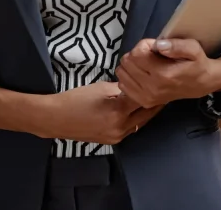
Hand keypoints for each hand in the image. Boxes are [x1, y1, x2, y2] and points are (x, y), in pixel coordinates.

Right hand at [42, 81, 161, 144]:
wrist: (56, 118)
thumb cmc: (76, 99)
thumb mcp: (102, 87)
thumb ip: (122, 88)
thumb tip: (137, 84)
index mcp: (118, 111)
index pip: (144, 99)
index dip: (154, 89)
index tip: (163, 81)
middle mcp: (120, 127)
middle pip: (146, 114)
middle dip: (156, 102)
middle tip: (164, 90)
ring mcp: (116, 137)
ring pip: (140, 123)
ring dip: (147, 112)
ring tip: (154, 98)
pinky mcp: (112, 141)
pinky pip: (130, 129)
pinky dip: (136, 119)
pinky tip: (138, 110)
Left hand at [115, 38, 220, 108]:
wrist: (201, 84)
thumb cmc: (197, 63)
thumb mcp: (193, 48)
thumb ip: (176, 45)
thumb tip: (157, 45)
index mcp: (163, 74)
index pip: (137, 53)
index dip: (144, 45)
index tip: (155, 46)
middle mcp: (152, 88)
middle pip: (127, 62)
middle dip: (136, 53)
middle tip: (151, 54)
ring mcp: (146, 97)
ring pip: (122, 73)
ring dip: (132, 64)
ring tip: (146, 64)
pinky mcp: (143, 101)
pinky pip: (123, 85)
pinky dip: (129, 76)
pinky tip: (142, 74)